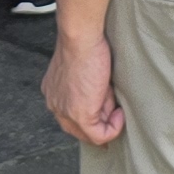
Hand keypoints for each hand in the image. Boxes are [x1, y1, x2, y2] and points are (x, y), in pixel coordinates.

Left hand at [44, 25, 124, 145]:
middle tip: (116, 114)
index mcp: (53, 92)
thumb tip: (107, 109)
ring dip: (107, 122)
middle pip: (78, 129)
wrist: (81, 38)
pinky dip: (113, 129)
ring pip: (89, 133)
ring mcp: (65, 112)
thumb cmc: (84, 44)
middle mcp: (55, 105)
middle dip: (100, 124)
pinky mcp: (80, 115)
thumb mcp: (84, 71)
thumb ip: (90, 92)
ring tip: (114, 101)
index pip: (70, 117)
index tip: (108, 110)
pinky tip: (119, 114)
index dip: (92, 117)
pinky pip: (99, 135)